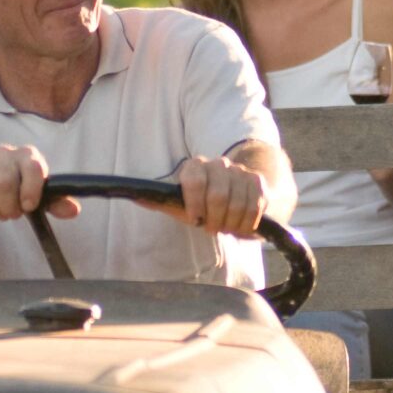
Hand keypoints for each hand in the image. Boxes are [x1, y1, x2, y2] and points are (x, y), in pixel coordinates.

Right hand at [0, 145, 78, 222]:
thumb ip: (57, 203)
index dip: (31, 192)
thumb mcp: (43, 196)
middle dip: (8, 207)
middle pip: (3, 184)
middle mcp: (5, 152)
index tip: (28, 207)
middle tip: (11, 214)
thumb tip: (73, 210)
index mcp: (29, 156)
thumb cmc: (23, 188)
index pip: (33, 169)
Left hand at [148, 155, 266, 237]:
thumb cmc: (200, 204)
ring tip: (226, 227)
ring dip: (231, 223)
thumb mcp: (178, 205)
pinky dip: (248, 222)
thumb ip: (158, 201)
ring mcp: (239, 171)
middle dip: (216, 220)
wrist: (232, 196)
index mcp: (194, 167)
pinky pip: (255, 205)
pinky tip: (241, 226)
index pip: (195, 181)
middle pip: (219, 195)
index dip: (196, 204)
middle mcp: (218, 164)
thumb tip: (135, 197)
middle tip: (213, 229)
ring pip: (238, 202)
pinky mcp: (257, 181)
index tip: (196, 221)